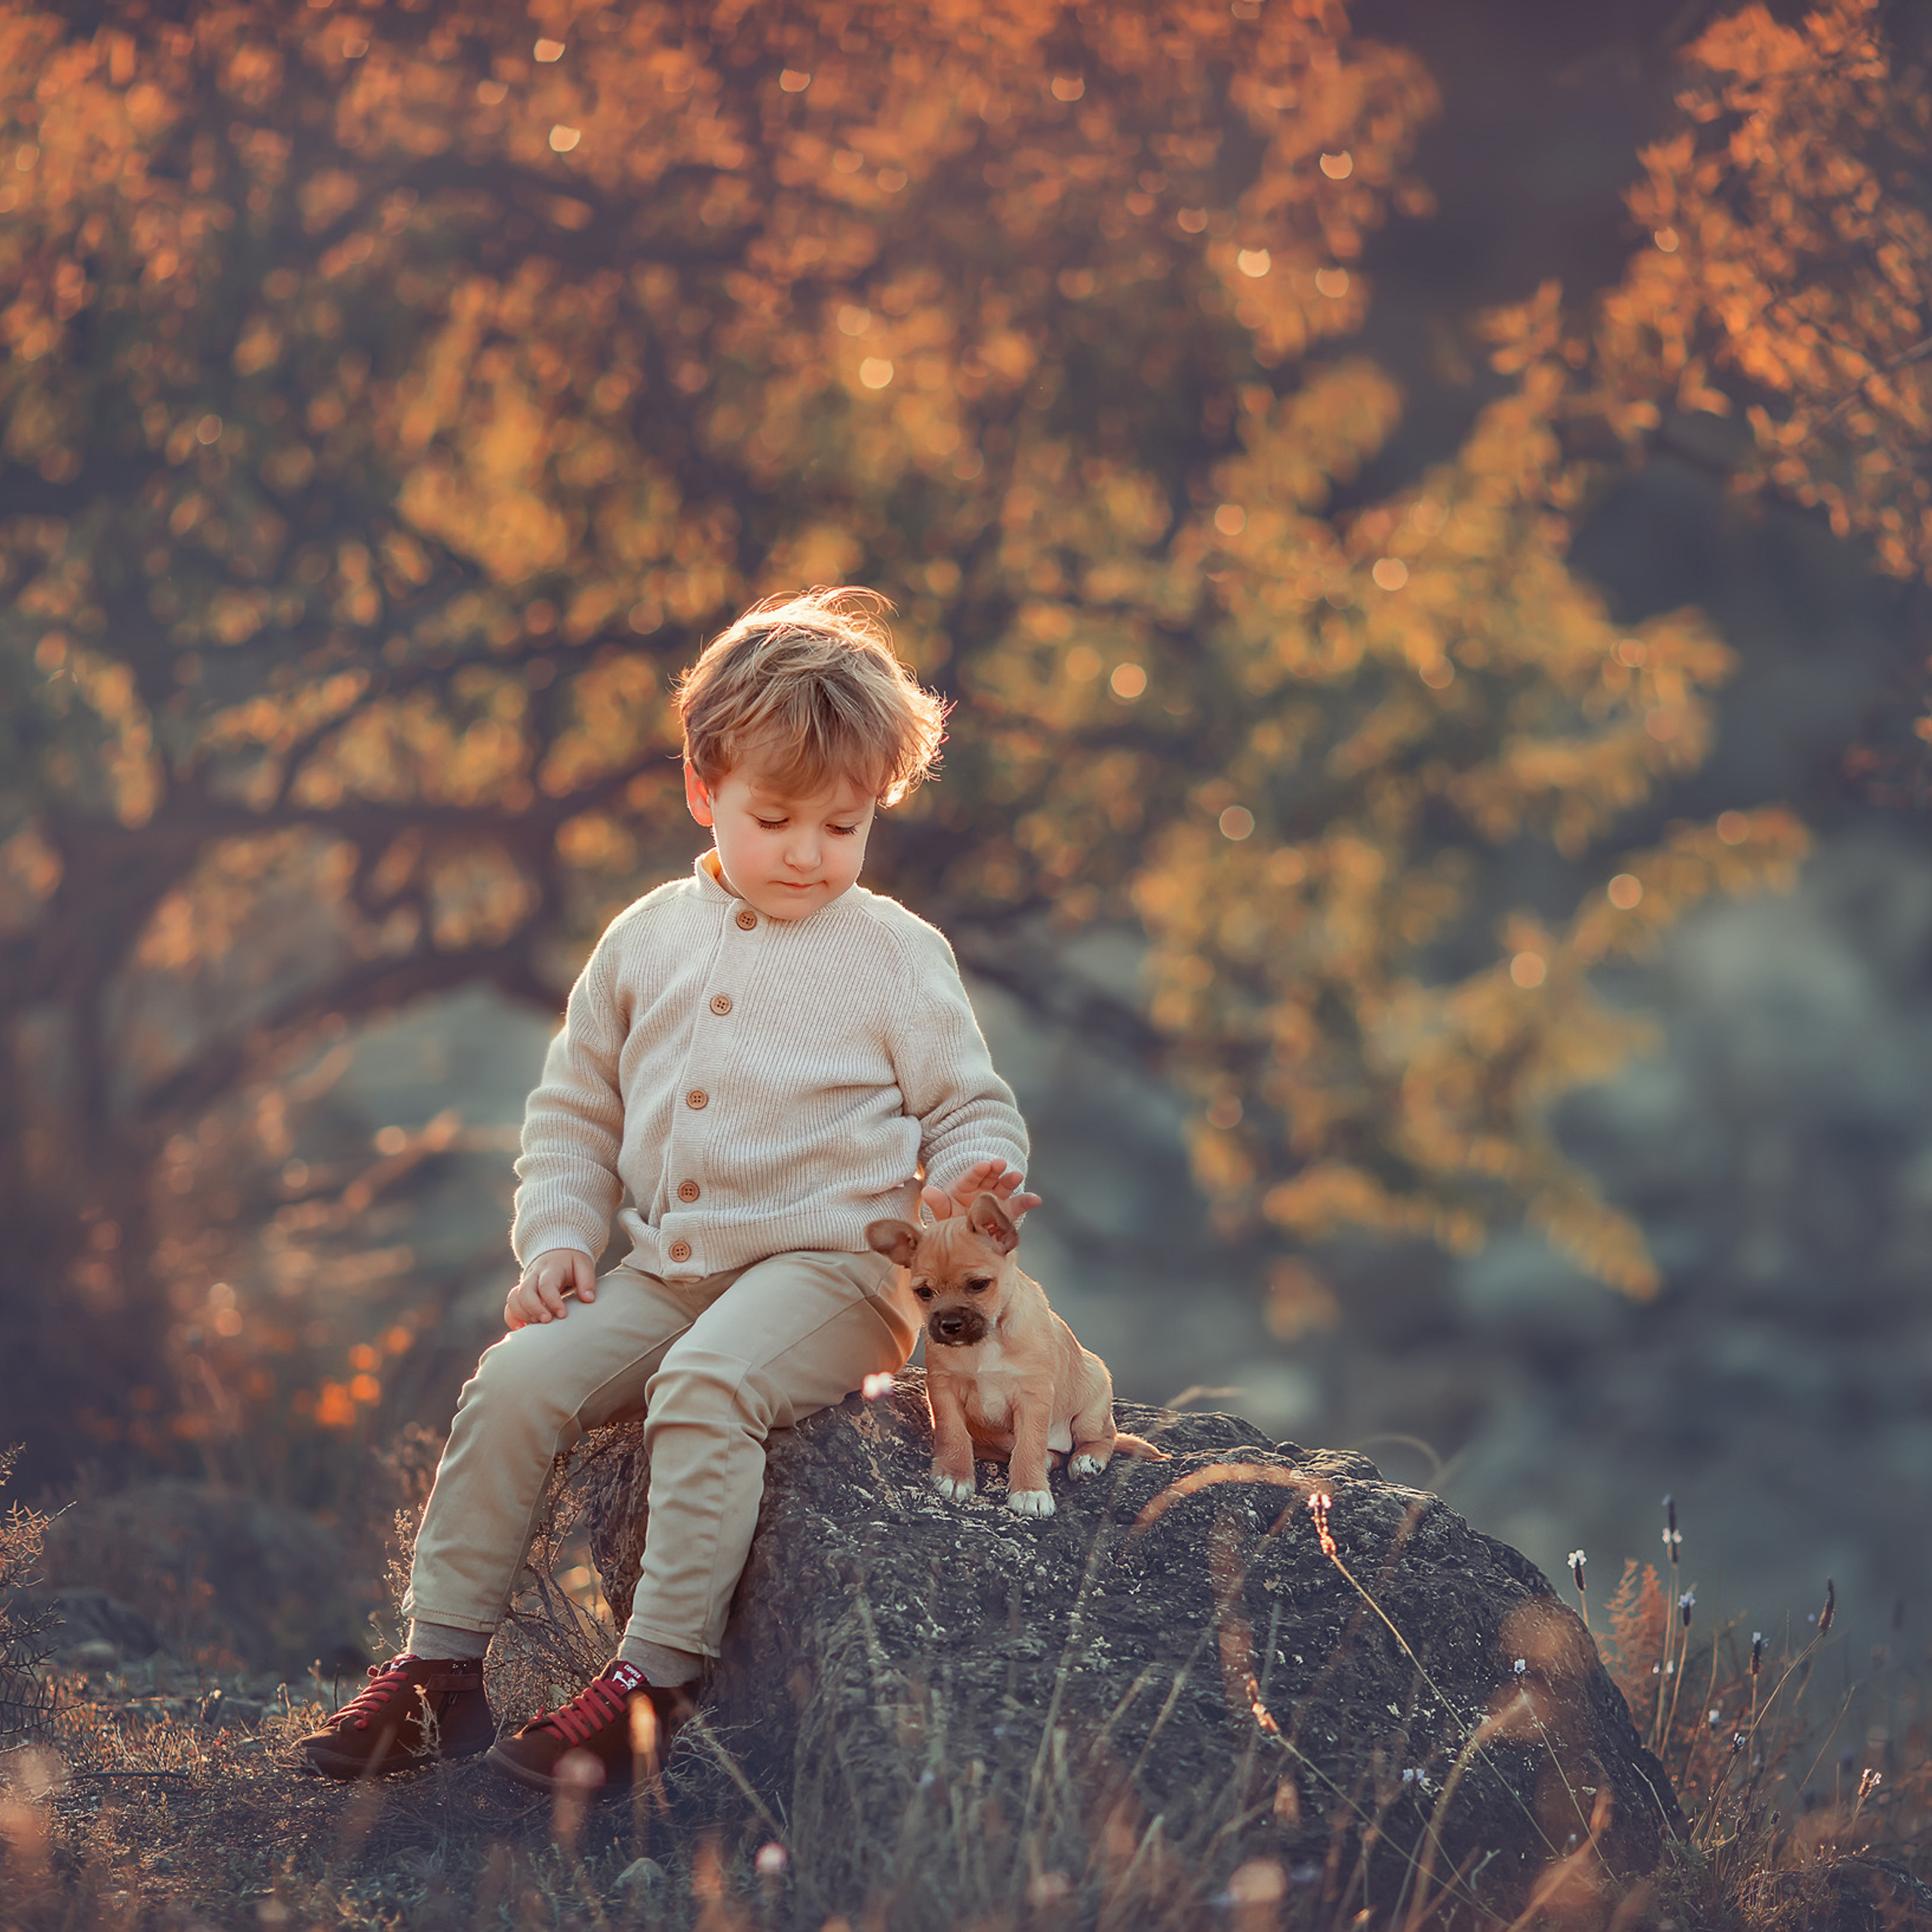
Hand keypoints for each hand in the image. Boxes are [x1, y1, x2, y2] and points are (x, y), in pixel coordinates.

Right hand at [506, 1248, 596, 1328]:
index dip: (553, 1301)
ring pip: (513, 1298)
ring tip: (537, 1325)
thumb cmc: (572, 1261)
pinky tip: (521, 1328)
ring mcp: (525, 1283)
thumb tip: (589, 1299)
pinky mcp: (520, 1292)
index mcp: (550, 1268)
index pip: (546, 1285)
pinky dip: (512, 1317)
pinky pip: (510, 1305)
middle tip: (547, 1321)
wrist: (557, 1251)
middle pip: (525, 1291)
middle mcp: (533, 1275)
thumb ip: (587, 1281)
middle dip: (534, 1309)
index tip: (563, 1315)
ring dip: (523, 1314)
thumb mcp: (584, 1265)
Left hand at [922, 1159, 1040, 1224]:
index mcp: (964, 1187)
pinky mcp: (1007, 1211)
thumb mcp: (943, 1213)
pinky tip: (1036, 1199)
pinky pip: (1018, 1205)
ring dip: (1011, 1180)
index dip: (977, 1171)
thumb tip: (927, 1191)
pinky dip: (1027, 1201)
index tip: (983, 1166)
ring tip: (1017, 1176)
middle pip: (990, 1176)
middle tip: (1000, 1164)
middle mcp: (982, 1189)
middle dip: (995, 1169)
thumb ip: (938, 1202)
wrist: (962, 1241)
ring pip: (1005, 1186)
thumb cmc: (950, 1222)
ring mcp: (996, 1199)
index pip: (971, 1176)